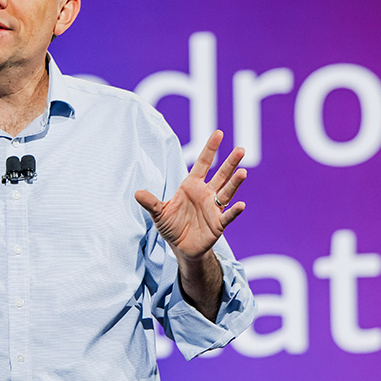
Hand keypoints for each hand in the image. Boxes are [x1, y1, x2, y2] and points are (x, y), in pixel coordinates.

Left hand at [134, 130, 246, 261]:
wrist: (181, 247)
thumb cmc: (171, 226)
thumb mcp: (158, 213)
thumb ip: (151, 202)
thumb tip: (137, 193)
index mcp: (191, 186)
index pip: (203, 163)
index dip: (210, 149)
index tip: (219, 133)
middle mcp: (206, 193)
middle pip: (220, 175)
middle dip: (230, 162)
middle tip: (241, 149)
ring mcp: (213, 208)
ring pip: (226, 192)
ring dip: (235, 183)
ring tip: (243, 172)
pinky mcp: (218, 223)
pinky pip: (227, 215)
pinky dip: (234, 210)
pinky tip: (241, 204)